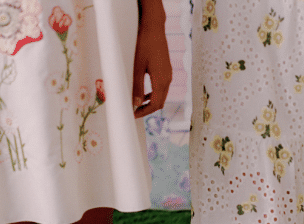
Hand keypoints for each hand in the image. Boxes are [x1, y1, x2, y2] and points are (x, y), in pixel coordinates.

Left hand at [132, 4, 171, 118]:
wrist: (154, 29)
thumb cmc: (144, 45)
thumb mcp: (137, 67)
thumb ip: (137, 86)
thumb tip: (136, 103)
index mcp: (161, 80)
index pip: (155, 104)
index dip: (145, 111)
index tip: (134, 114)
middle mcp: (168, 79)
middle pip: (160, 102)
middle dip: (148, 109)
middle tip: (135, 112)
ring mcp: (168, 75)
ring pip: (162, 95)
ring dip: (151, 102)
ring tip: (138, 104)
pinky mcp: (167, 70)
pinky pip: (162, 87)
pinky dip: (154, 93)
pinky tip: (145, 93)